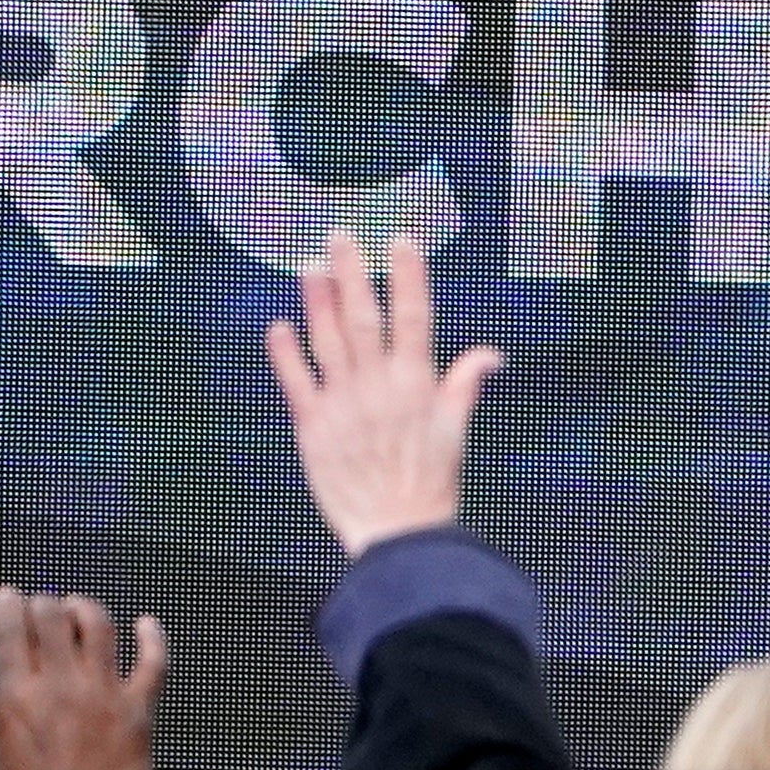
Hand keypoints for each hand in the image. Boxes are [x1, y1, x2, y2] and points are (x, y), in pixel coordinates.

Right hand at [0, 587, 167, 769]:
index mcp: (16, 696)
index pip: (9, 628)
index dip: (8, 603)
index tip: (8, 597)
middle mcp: (59, 683)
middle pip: (52, 616)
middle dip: (44, 604)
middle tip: (44, 608)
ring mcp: (103, 692)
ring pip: (99, 626)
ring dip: (86, 609)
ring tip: (80, 609)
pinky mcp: (139, 709)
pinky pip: (154, 662)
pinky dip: (154, 638)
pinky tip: (148, 625)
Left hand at [266, 227, 500, 562]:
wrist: (397, 533)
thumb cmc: (430, 485)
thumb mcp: (457, 432)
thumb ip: (465, 386)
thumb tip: (490, 354)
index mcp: (417, 384)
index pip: (415, 316)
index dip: (408, 276)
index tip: (401, 240)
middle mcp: (378, 386)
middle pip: (364, 317)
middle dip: (353, 273)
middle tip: (340, 236)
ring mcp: (343, 404)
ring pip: (328, 340)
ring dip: (318, 300)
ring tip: (309, 265)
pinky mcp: (313, 426)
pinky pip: (295, 381)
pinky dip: (285, 352)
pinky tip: (279, 325)